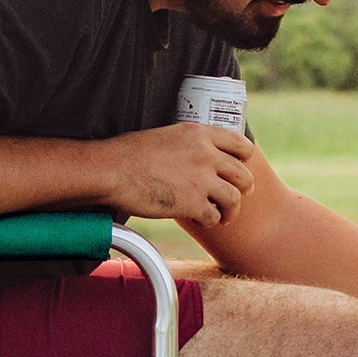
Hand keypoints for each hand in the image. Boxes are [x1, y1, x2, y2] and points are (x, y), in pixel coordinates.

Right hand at [101, 124, 255, 230]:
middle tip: (236, 197)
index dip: (245, 159)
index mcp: (200, 134)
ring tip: (222, 217)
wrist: (112, 170)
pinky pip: (214, 217)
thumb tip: (201, 159)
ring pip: (234, 199)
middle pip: (244, 175)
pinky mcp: (192, 204)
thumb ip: (191, 145)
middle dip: (243, 189)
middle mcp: (206, 154)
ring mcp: (201, 180)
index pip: (241, 144)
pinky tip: (198, 220)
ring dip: (230, 211)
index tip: (240, 168)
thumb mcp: (167, 136)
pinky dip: (209, 222)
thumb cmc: (129, 154)